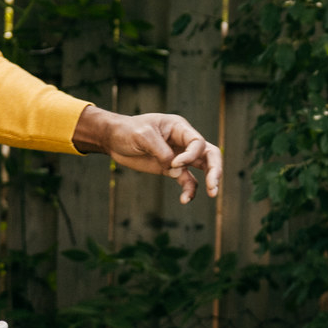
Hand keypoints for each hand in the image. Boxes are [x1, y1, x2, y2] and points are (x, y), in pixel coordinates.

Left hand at [77, 106, 221, 202]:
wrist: (113, 139)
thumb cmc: (127, 131)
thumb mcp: (142, 136)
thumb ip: (161, 151)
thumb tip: (176, 171)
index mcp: (179, 128)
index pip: (197, 142)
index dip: (190, 155)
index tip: (174, 164)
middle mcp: (183, 141)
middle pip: (209, 153)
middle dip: (214, 169)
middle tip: (213, 185)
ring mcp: (179, 156)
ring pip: (203, 168)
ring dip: (210, 180)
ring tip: (212, 194)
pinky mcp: (172, 169)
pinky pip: (187, 180)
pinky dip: (189, 190)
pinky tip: (184, 200)